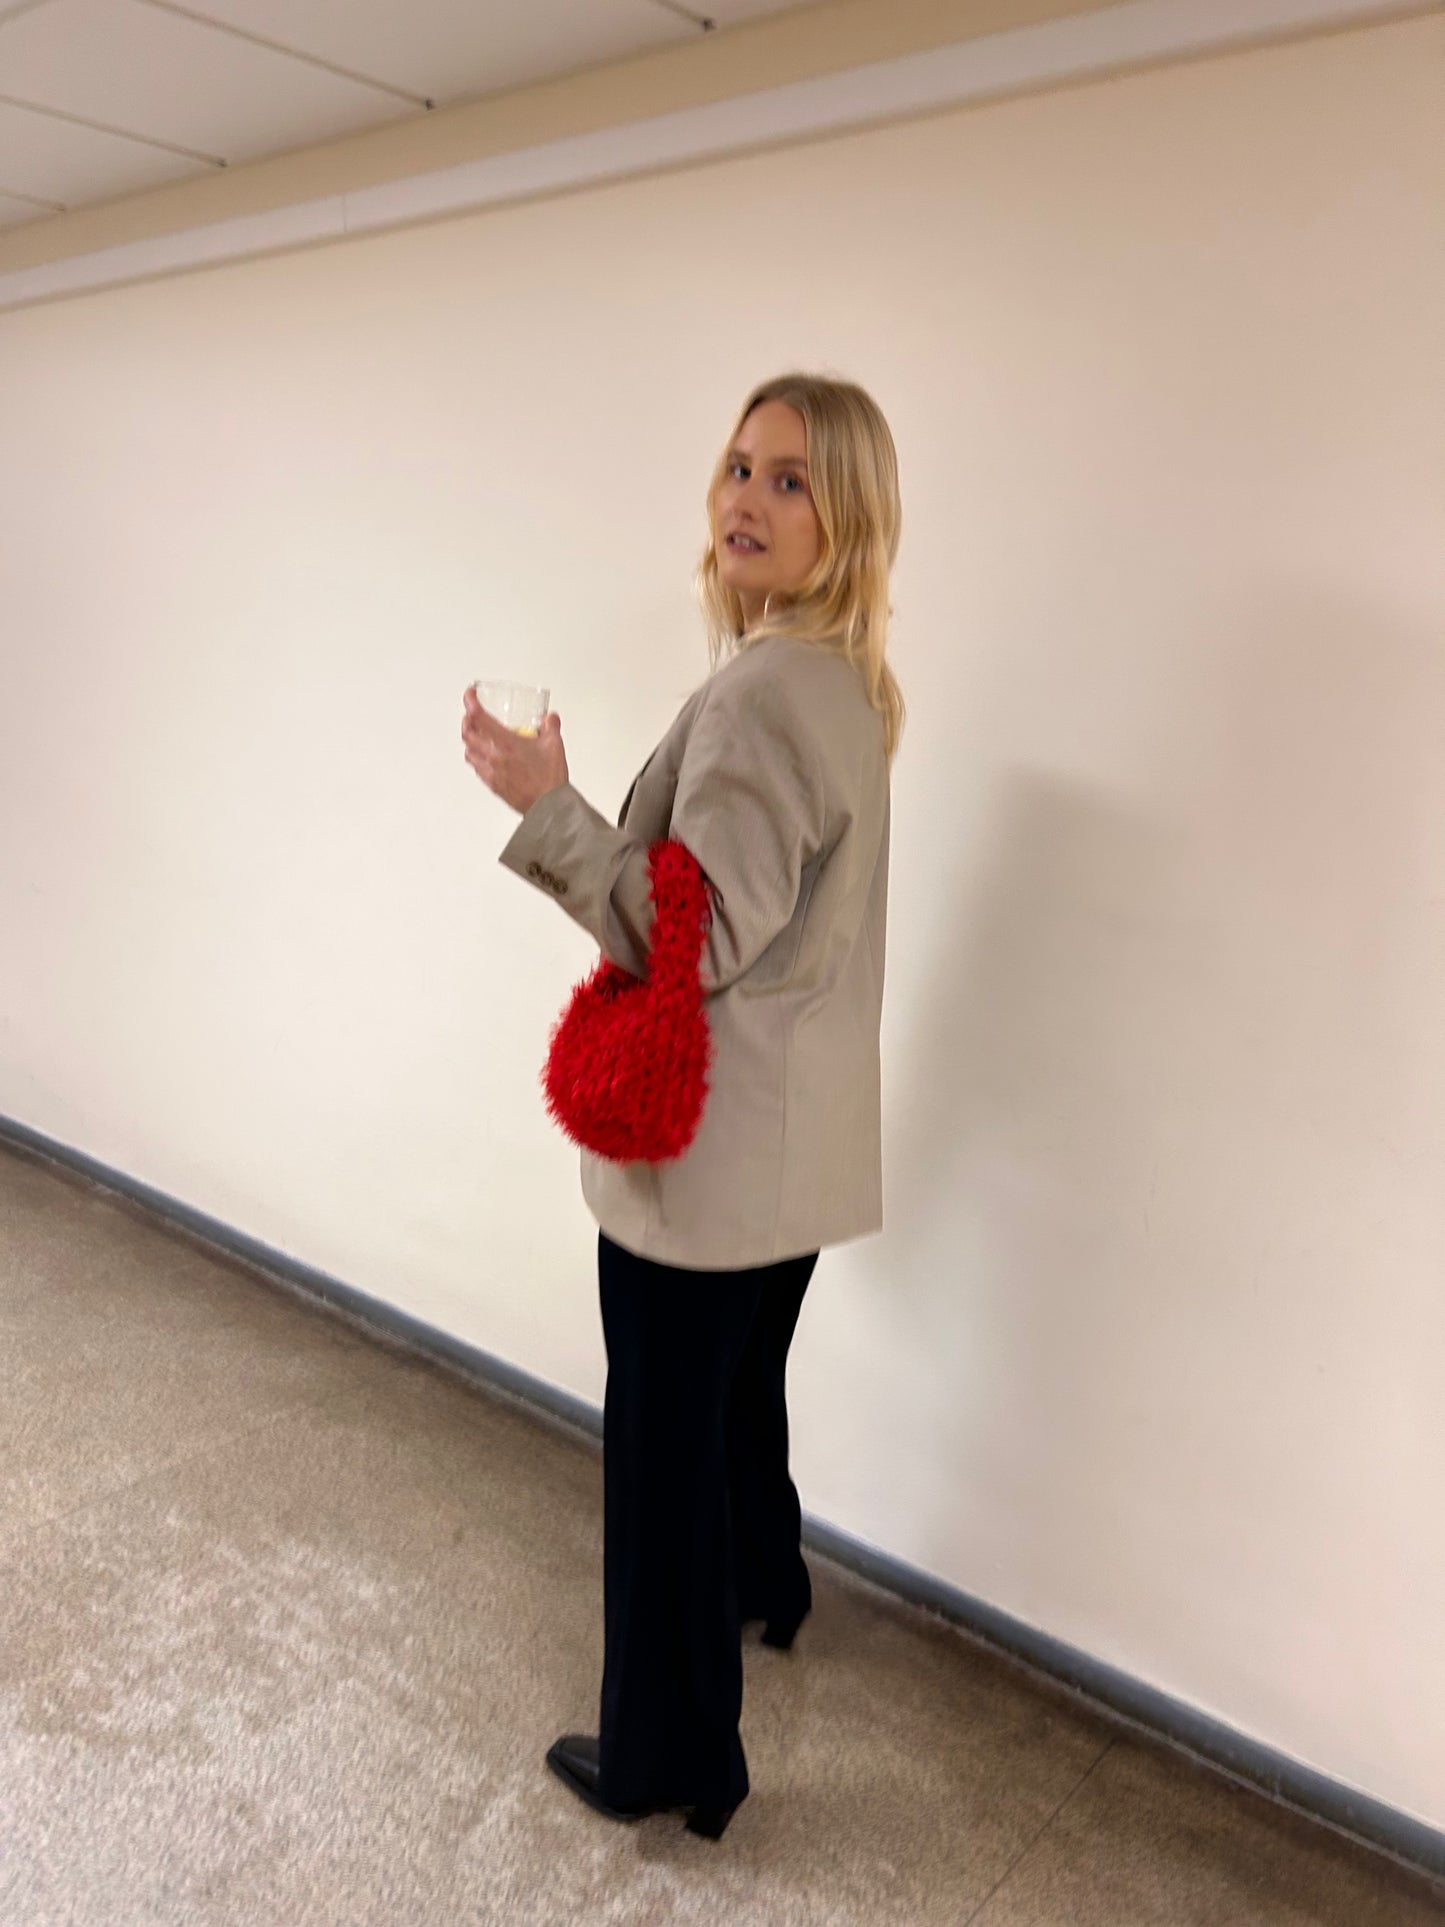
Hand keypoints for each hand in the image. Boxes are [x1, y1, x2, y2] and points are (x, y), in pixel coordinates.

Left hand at [461, 687, 568, 814]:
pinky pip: (476, 768)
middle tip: (471, 714)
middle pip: (468, 734)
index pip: (479, 717)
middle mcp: (493, 757)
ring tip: (475, 735)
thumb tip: (549, 718)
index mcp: (505, 743)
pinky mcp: (492, 785)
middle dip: (467, 720)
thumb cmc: (548, 780)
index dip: (470, 702)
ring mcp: (490, 772)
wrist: (548, 806)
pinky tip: (484, 757)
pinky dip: (476, 758)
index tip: (470, 695)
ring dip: (469, 740)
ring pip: (468, 752)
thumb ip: (550, 726)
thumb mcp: (554, 745)